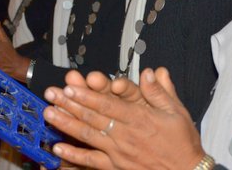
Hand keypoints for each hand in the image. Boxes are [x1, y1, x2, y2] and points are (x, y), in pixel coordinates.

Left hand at [43, 67, 204, 169]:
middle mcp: (126, 135)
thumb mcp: (177, 111)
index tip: (71, 86)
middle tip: (52, 93)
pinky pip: (91, 161)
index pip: (108, 104)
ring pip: (88, 136)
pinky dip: (73, 155)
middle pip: (92, 117)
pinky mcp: (116, 166)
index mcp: (140, 118)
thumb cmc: (182, 141)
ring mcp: (119, 152)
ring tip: (49, 113)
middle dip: (70, 104)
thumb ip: (161, 91)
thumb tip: (151, 72)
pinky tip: (58, 148)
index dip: (87, 95)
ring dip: (66, 124)